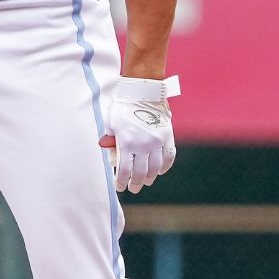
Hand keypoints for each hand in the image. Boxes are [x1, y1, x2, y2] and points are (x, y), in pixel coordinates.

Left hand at [100, 75, 178, 194]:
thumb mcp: (111, 122)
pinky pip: (169, 157)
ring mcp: (157, 141)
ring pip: (155, 168)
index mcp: (127, 143)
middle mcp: (143, 145)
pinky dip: (165, 166)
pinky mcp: (168, 136)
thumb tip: (109, 154)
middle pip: (141, 173)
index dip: (121, 182)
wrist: (143, 90)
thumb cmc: (123, 106)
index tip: (120, 187)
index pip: (124, 171)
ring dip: (150, 177)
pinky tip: (160, 171)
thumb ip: (110, 140)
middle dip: (136, 184)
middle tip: (133, 188)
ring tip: (146, 181)